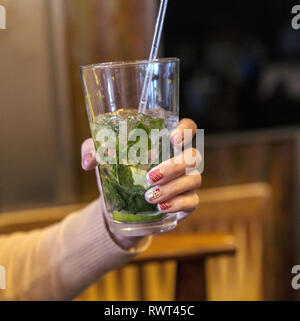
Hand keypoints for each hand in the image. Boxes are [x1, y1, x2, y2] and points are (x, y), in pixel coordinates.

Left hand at [81, 118, 200, 247]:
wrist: (123, 205)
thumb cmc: (120, 173)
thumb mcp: (105, 159)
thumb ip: (93, 150)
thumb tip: (90, 159)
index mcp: (166, 143)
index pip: (188, 128)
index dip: (185, 130)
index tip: (171, 139)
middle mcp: (181, 159)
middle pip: (193, 156)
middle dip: (174, 166)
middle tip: (150, 177)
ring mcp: (187, 181)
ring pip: (193, 179)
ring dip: (172, 188)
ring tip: (148, 197)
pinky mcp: (186, 202)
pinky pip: (192, 201)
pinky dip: (178, 204)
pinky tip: (161, 207)